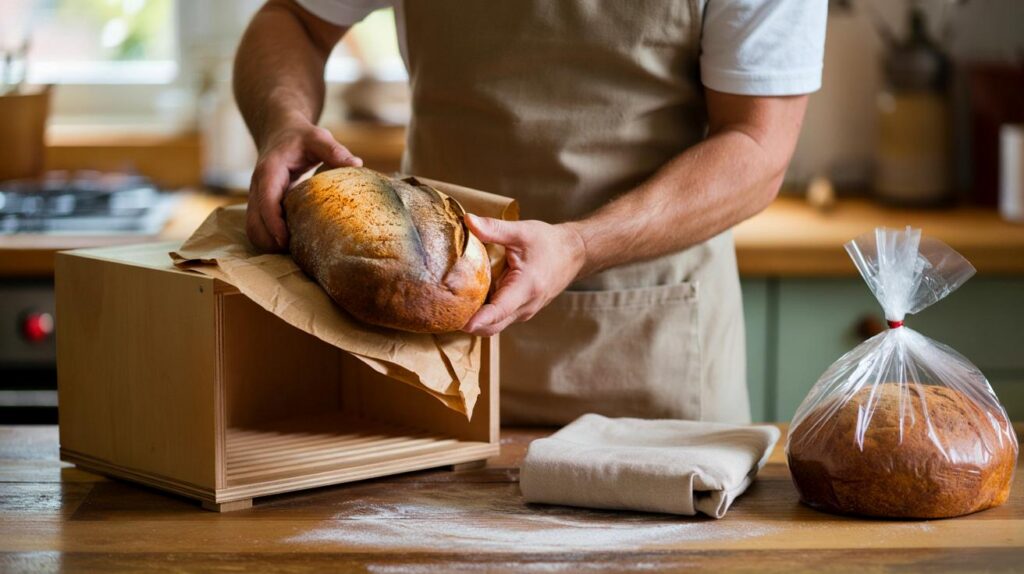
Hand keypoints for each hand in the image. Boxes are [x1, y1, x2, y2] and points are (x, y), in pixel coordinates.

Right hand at [247, 118, 362, 251]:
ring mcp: (256, 198)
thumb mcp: (318, 137)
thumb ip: (334, 150)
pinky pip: (259, 227)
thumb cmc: (300, 137)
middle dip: (270, 240)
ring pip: (252, 228)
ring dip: (268, 243)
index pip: (265, 200)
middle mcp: (257, 186)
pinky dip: (270, 239)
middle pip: (254, 221)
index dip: (273, 222)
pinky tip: (291, 245)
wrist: (280, 133)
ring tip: (294, 252)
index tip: (285, 240)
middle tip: (295, 252)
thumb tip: (356, 164)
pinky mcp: (261, 206)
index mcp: (269, 171)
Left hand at [462, 214, 586, 335]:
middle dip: (470, 324)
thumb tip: (468, 221)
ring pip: (495, 325)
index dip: (481, 319)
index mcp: (527, 287)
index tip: (464, 324)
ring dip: (475, 321)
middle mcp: (526, 305)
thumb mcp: (522, 232)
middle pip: (493, 325)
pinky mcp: (521, 310)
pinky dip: (484, 315)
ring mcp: (524, 311)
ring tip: (451, 309)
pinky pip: (500, 318)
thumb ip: (494, 228)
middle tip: (443, 315)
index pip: (500, 309)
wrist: (573, 254)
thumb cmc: (549, 243)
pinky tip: (469, 303)